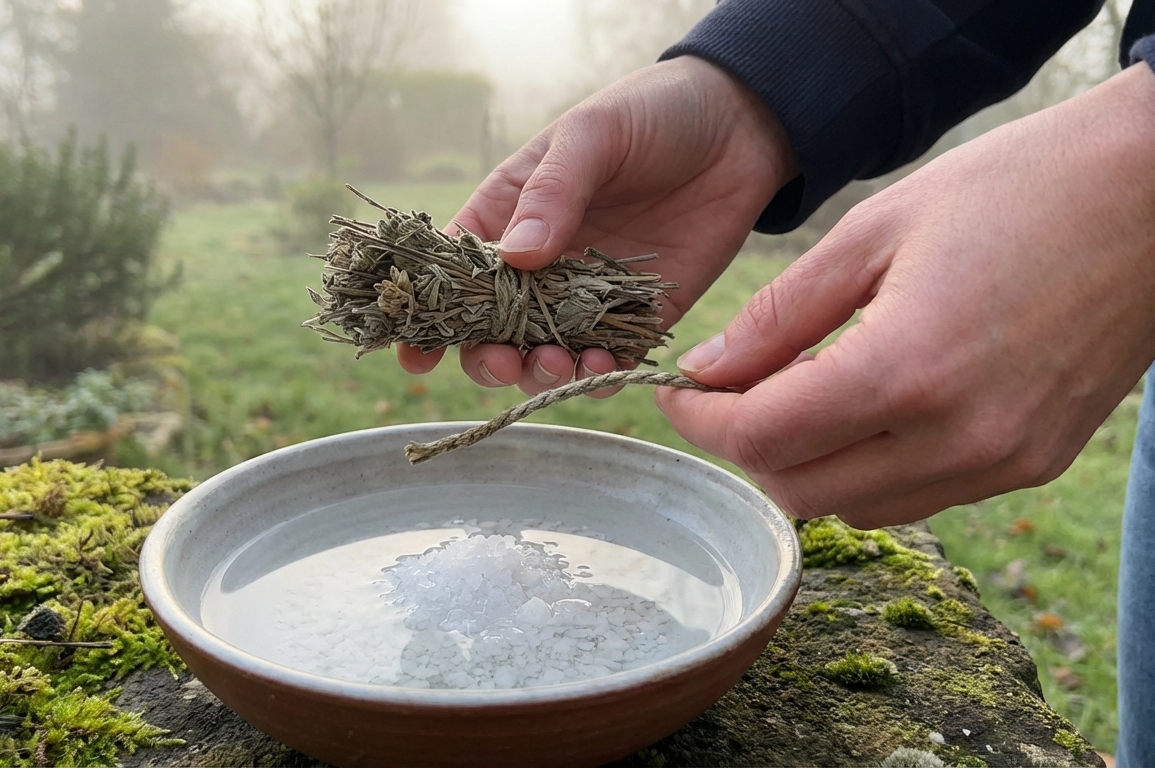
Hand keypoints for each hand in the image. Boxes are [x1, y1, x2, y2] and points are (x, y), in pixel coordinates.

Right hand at [397, 56, 795, 395]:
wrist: (740, 125)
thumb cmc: (651, 113)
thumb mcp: (593, 135)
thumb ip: (554, 193)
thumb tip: (515, 258)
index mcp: (510, 214)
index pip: (453, 272)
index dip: (428, 314)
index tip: (414, 352)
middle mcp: (541, 264)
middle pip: (491, 329)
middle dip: (487, 357)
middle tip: (504, 363)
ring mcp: (587, 294)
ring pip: (545, 352)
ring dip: (541, 371)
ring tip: (557, 363)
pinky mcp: (640, 314)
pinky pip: (609, 357)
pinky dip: (599, 373)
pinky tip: (602, 365)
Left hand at [657, 62, 1154, 528]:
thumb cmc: (1016, 188)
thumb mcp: (873, 231)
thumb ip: (778, 316)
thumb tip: (705, 372)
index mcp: (909, 370)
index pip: (764, 437)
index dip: (702, 420)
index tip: (676, 392)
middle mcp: (959, 438)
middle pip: (800, 492)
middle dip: (745, 448)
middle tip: (726, 393)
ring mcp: (1004, 462)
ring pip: (857, 508)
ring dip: (805, 465)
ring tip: (792, 395)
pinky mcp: (1034, 464)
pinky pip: (920, 498)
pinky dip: (869, 469)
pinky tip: (862, 409)